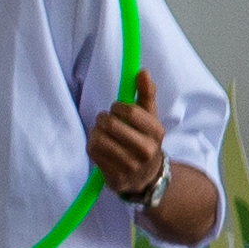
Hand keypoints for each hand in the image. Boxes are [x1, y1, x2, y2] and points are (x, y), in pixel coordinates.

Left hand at [87, 81, 171, 200]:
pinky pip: (92, 151)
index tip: (116, 108)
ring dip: (95, 131)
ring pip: (98, 138)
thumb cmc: (144, 139)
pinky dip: (92, 144)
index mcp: (157, 132)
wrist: (147, 176)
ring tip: (102, 133)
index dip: (117, 107)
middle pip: (110, 125)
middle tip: (104, 120)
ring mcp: (131, 165)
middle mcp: (146, 150)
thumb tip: (142, 71)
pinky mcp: (115, 176)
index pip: (129, 111)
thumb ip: (147, 93)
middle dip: (102, 118)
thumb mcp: (150, 117)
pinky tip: (100, 146)